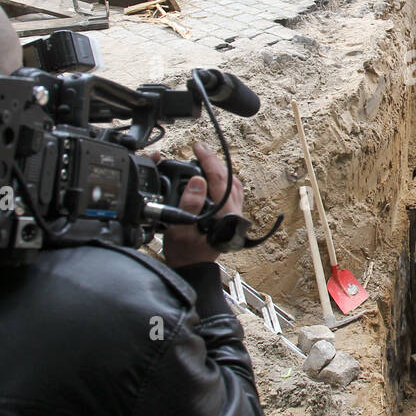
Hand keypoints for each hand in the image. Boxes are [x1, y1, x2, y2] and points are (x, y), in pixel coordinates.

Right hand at [163, 141, 244, 268]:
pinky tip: (214, 177)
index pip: (220, 179)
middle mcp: (234, 213)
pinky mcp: (232, 216)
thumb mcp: (180, 228)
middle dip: (214, 161)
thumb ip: (189, 204)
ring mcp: (235, 215)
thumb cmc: (185, 252)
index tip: (198, 147)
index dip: (208, 159)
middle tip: (200, 149)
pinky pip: (233, 191)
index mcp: (224, 215)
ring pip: (234, 183)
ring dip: (220, 169)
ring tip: (205, 159)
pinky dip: (223, 180)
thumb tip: (198, 180)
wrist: (191, 268)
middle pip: (229, 178)